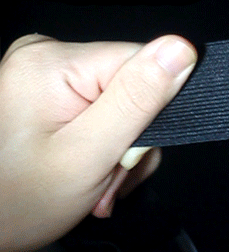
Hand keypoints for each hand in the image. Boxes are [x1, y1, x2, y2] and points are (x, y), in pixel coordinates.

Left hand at [0, 34, 196, 251]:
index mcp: (53, 61)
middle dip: (133, 141)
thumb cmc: (23, 202)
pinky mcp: (48, 91)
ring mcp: (45, 74)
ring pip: (124, 104)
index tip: (127, 156)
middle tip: (109, 179)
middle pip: (135, 87)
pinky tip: (89, 172)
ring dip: (121, 151)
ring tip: (98, 184)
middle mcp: (46, 56)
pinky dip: (105, 146)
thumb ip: (137, 98)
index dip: (152, 113)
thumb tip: (182, 49)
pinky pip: (103, 110)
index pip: (143, 65)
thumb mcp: (89, 153)